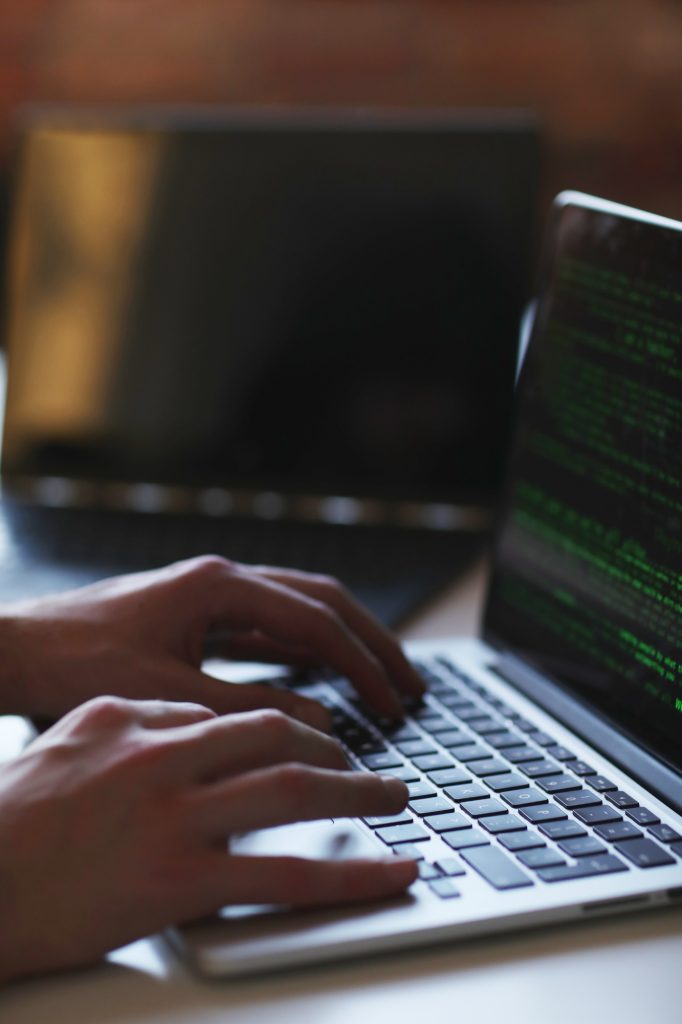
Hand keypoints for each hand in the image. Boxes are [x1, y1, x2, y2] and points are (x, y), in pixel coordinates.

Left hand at [0, 556, 423, 723]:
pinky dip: (303, 649)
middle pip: (320, 600)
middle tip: (410, 683)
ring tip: (380, 677)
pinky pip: (268, 626)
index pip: (315, 620)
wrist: (13, 651)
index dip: (362, 664)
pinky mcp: (194, 615)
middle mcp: (220, 580)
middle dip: (371, 642)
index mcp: (218, 586)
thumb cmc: (75, 667)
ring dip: (341, 642)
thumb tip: (321, 723)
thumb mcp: (168, 697)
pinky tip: (318, 676)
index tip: (394, 702)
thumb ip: (249, 710)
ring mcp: (208, 594)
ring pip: (297, 608)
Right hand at [0, 697, 415, 982]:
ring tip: (398, 801)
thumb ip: (146, 720)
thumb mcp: (77, 736)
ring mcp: (177, 819)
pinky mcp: (180, 882)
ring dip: (358, 793)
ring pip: (293, 792)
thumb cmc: (16, 812)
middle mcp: (167, 760)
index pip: (240, 714)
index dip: (294, 726)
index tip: (321, 744)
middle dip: (337, 750)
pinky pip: (286, 876)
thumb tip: (201, 719)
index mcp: (143, 722)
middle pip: (278, 738)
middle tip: (373, 769)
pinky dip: (349, 875)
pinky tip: (389, 873)